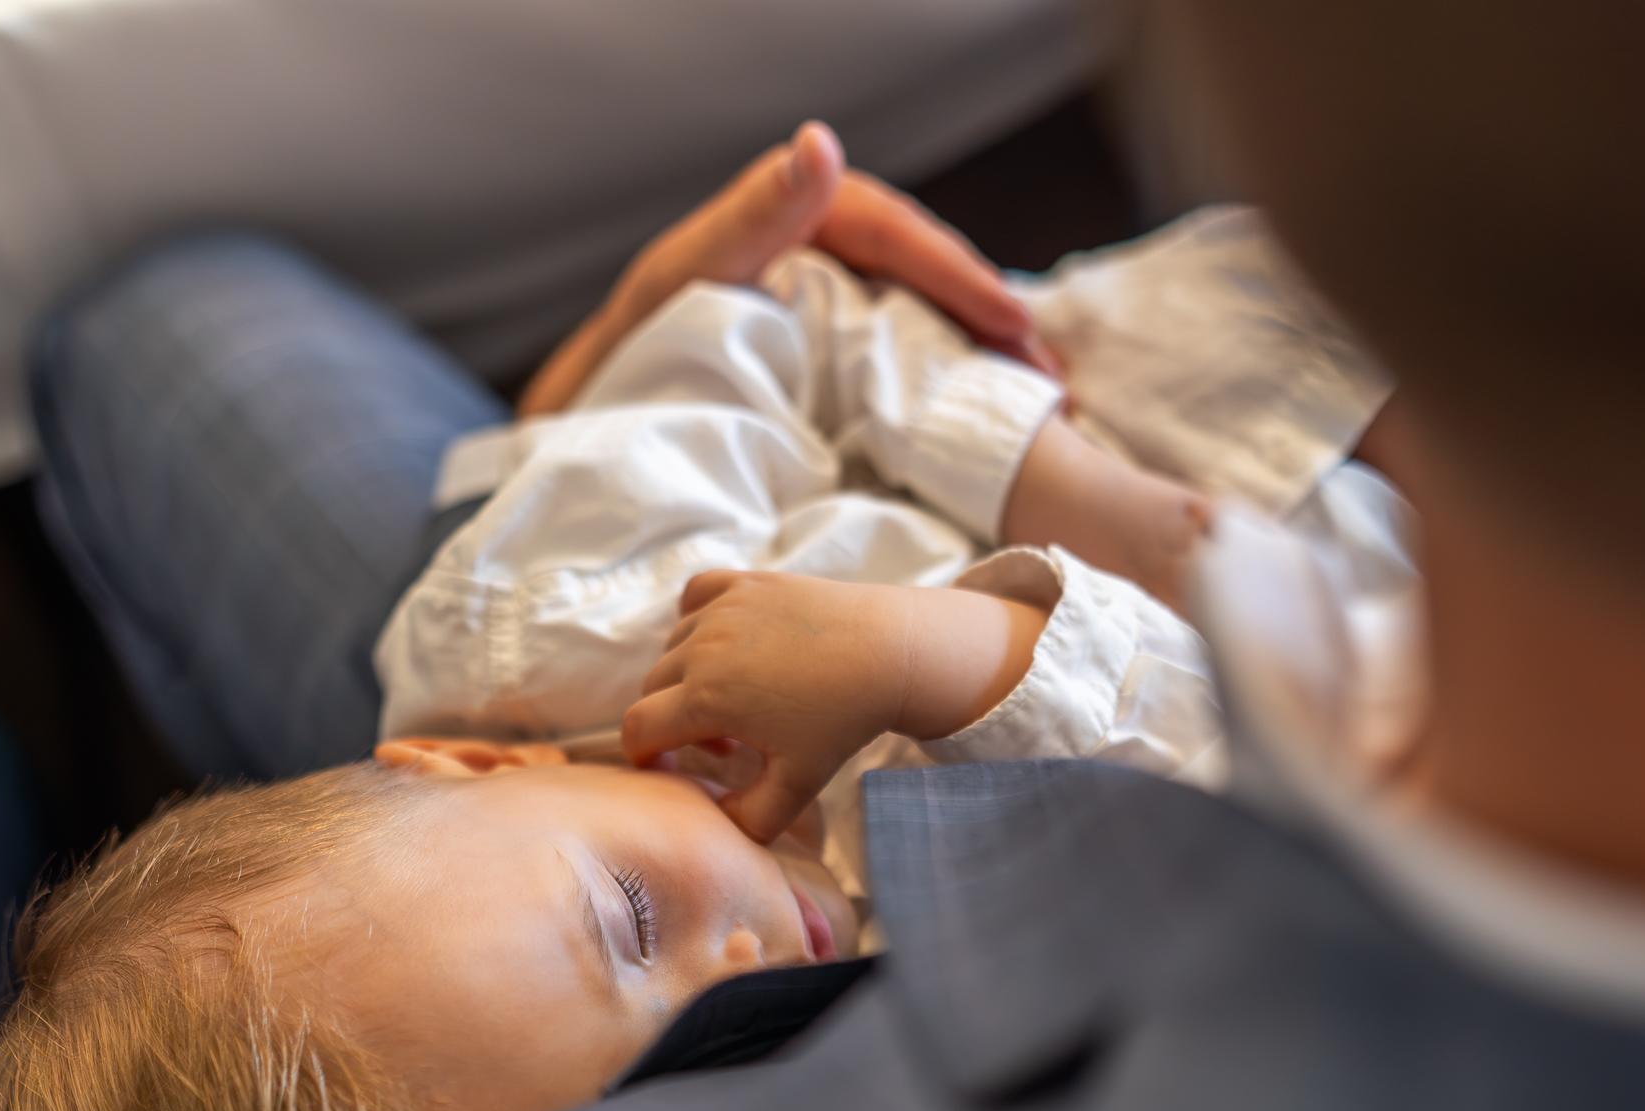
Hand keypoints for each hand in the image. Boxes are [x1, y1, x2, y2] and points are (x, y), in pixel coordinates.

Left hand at [520, 121, 1056, 417]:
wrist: (594, 432)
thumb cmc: (629, 358)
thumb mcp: (686, 282)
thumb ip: (751, 218)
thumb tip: (819, 144)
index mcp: (790, 222)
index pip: (890, 231)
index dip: (954, 274)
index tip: (1007, 323)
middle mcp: (816, 258)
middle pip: (925, 274)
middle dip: (994, 321)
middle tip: (1051, 376)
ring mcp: (828, 312)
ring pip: (927, 319)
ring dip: (989, 359)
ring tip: (1050, 405)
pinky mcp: (830, 365)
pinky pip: (907, 361)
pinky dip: (955, 388)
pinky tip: (999, 421)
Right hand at [623, 570, 1046, 842]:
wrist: (889, 653)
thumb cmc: (842, 720)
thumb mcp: (799, 783)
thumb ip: (752, 818)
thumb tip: (720, 826)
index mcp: (707, 698)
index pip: (638, 729)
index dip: (642, 755)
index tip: (666, 766)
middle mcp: (703, 648)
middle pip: (653, 689)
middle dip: (672, 719)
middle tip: (723, 741)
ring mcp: (723, 610)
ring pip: (673, 646)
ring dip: (687, 676)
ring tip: (734, 699)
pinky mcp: (745, 583)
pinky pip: (695, 596)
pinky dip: (695, 619)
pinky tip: (723, 642)